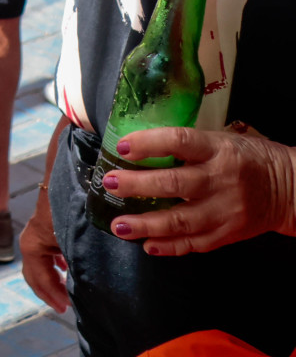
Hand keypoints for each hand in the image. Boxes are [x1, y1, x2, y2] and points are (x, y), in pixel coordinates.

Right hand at [19, 187, 68, 312]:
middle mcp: (30, 241)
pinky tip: (66, 270)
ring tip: (67, 293)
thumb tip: (86, 289)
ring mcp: (36, 235)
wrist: (71, 177)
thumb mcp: (74, 240)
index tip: (67, 309)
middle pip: (33, 275)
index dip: (52, 296)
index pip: (39, 279)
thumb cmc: (72, 208)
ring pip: (38, 266)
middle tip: (65, 307)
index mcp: (32, 245)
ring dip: (51, 281)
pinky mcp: (45, 230)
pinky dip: (54, 268)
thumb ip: (74, 265)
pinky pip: (45, 256)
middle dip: (48, 292)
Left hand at [103, 125, 295, 254]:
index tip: (123, 148)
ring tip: (119, 226)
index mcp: (219, 149)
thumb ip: (185, 145)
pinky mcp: (229, 234)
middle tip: (109, 184)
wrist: (289, 189)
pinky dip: (170, 247)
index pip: (181, 142)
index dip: (150, 143)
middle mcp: (222, 180)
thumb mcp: (220, 140)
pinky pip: (196, 243)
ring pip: (183, 221)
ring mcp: (227, 210)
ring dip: (147, 225)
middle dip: (138, 185)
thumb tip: (134, 146)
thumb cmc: (246, 157)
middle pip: (176, 184)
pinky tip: (147, 245)